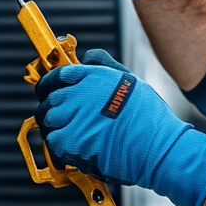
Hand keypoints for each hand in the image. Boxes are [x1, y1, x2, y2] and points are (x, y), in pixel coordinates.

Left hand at [34, 49, 205, 205]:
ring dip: (55, 127)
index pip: (60, 73)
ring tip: (70, 136)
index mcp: (95, 75)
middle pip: (50, 97)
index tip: (49, 90)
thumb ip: (106, 66)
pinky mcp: (71, 140)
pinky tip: (73, 149)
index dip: (50, 83)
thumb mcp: (131, 80)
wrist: (157, 146)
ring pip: (48, 119)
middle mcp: (81, 92)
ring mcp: (74, 115)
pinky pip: (53, 141)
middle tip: (61, 119)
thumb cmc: (150, 118)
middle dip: (52, 108)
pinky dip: (59, 147)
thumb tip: (87, 56)